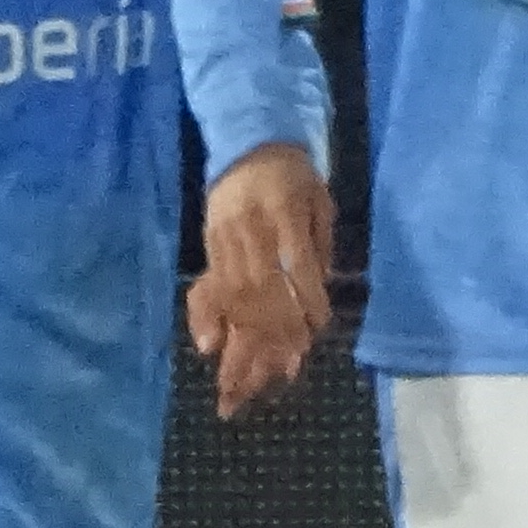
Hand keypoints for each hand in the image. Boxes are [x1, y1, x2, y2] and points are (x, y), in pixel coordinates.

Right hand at [191, 142, 333, 416]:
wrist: (249, 146)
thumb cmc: (295, 178)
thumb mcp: (320, 201)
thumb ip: (319, 247)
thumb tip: (315, 296)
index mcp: (285, 213)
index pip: (296, 266)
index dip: (305, 303)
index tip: (313, 333)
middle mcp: (251, 229)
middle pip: (260, 291)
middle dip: (271, 336)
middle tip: (280, 374)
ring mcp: (225, 240)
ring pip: (233, 297)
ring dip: (240, 340)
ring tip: (242, 381)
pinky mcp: (210, 248)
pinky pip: (208, 289)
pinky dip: (208, 319)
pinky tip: (210, 347)